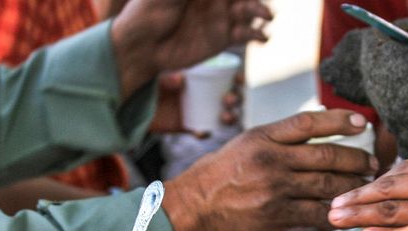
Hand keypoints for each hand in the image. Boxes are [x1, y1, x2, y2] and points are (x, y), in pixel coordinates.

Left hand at [111, 0, 270, 98]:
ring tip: (266, 17)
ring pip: (250, 11)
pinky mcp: (222, 40)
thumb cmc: (148, 12)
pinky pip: (246, 35)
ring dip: (261, 11)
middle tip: (260, 6)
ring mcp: (220, 19)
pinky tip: (262, 38)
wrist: (142, 46)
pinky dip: (258, 35)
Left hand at [151, 71, 243, 134]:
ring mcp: (198, 111)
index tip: (239, 79)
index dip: (237, 79)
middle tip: (229, 100)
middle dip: (236, 99)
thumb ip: (167, 77)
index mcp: (202, 77)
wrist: (132, 104)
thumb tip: (180, 79)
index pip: (226, 76)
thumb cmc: (146, 83)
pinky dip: (204, 132)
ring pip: (223, 116)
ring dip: (229, 117)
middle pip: (230, 97)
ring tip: (225, 117)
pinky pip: (202, 131)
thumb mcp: (157, 75)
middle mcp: (203, 94)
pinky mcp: (189, 126)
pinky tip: (200, 132)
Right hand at [164, 110, 377, 230]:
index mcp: (265, 137)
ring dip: (352, 186)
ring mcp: (276, 188)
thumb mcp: (249, 143)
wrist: (197, 205)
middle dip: (356, 160)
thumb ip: (282, 139)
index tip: (363, 124)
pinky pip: (316, 213)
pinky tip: (348, 211)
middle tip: (373, 164)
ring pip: (326, 185)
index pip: (309, 122)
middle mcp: (272, 160)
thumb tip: (320, 131)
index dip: (339, 121)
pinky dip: (336, 212)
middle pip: (326, 156)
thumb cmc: (224, 173)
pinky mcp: (277, 214)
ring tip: (366, 186)